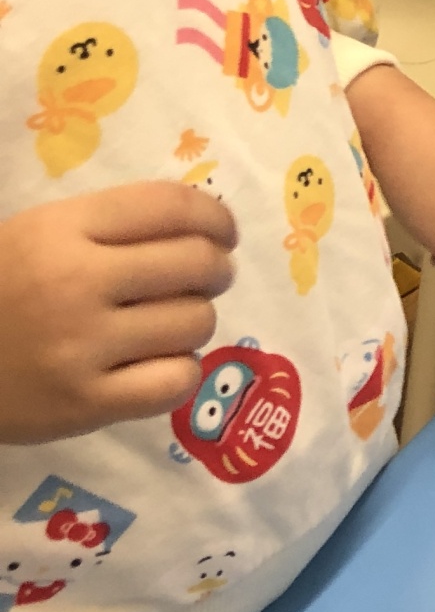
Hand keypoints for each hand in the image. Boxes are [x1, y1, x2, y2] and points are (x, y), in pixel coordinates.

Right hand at [0, 183, 236, 443]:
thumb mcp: (35, 236)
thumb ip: (108, 227)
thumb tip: (200, 229)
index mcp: (60, 229)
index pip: (170, 206)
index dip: (215, 217)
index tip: (223, 232)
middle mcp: (76, 282)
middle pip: (196, 264)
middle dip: (215, 269)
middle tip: (207, 278)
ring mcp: (82, 347)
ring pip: (195, 323)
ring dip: (194, 321)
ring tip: (168, 324)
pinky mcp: (86, 404)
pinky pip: (176, 381)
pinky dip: (179, 371)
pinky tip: (156, 365)